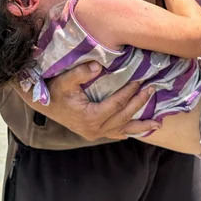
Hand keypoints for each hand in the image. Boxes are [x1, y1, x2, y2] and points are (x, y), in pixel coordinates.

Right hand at [17, 62, 161, 140]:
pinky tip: (139, 131)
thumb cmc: (54, 91)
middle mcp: (95, 129)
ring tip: (158, 123)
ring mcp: (95, 133)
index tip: (140, 81)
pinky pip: (115, 133)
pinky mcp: (94, 133)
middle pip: (124, 116)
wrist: (43, 103)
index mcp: (90, 118)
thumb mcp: (64, 80)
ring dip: (141, 125)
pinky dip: (128, 132)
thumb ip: (80, 73)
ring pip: (123, 129)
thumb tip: (98, 66)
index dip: (129, 93)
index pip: (116, 104)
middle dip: (139, 103)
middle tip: (151, 90)